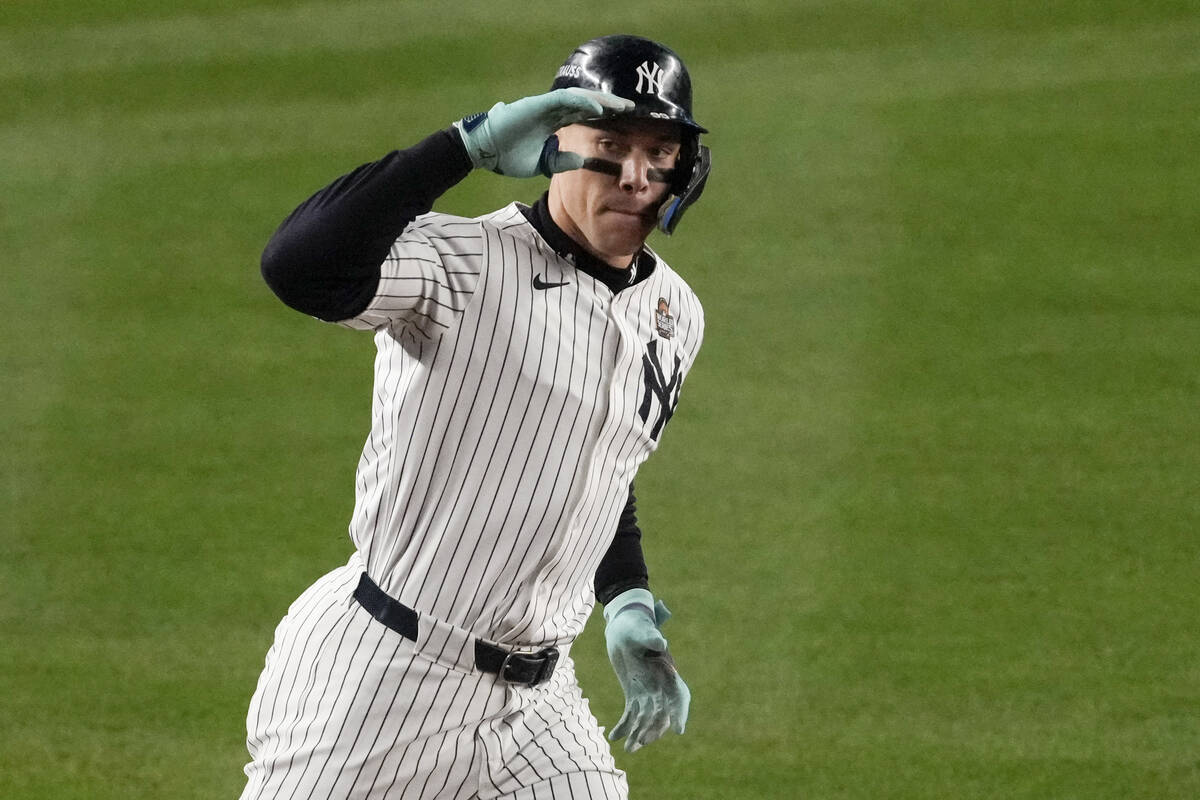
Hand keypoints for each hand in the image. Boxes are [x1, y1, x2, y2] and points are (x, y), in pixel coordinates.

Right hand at [454, 88, 633, 177]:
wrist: (485, 152)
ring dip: (601, 100)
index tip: (623, 119)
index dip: (604, 115)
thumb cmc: (509, 156)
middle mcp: (552, 110)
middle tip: (632, 107)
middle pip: (586, 103)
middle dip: (609, 104)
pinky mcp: (537, 105)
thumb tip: (582, 161)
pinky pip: (564, 100)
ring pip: (579, 97)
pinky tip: (598, 109)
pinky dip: (582, 103)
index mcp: (554, 122)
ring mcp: (545, 106)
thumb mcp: (542, 163)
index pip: (583, 114)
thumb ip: (561, 160)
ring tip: (621, 106)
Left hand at [603, 588, 689, 751]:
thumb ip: (651, 637)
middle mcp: (661, 685)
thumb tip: (661, 643)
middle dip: (655, 729)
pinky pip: (631, 714)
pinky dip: (624, 726)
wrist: (623, 627)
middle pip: (663, 713)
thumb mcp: (641, 630)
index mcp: (668, 671)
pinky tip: (614, 737)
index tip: (679, 729)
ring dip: (639, 733)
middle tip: (643, 741)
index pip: (679, 696)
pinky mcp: (634, 693)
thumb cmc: (635, 625)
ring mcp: (648, 691)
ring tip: (629, 749)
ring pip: (647, 718)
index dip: (680, 713)